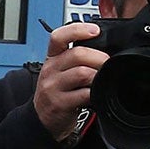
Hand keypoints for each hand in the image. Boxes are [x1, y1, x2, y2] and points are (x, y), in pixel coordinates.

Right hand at [32, 20, 105, 142]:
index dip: (78, 30)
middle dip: (99, 57)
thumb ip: (76, 58)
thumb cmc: (56, 92)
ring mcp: (53, 87)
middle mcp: (50, 70)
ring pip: (83, 73)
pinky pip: (84, 94)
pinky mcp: (60, 103)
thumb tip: (103, 50)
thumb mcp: (59, 70)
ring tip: (101, 79)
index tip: (95, 31)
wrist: (41, 119)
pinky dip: (95, 93)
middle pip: (78, 54)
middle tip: (108, 63)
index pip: (59, 36)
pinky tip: (95, 94)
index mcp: (52, 57)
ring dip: (98, 75)